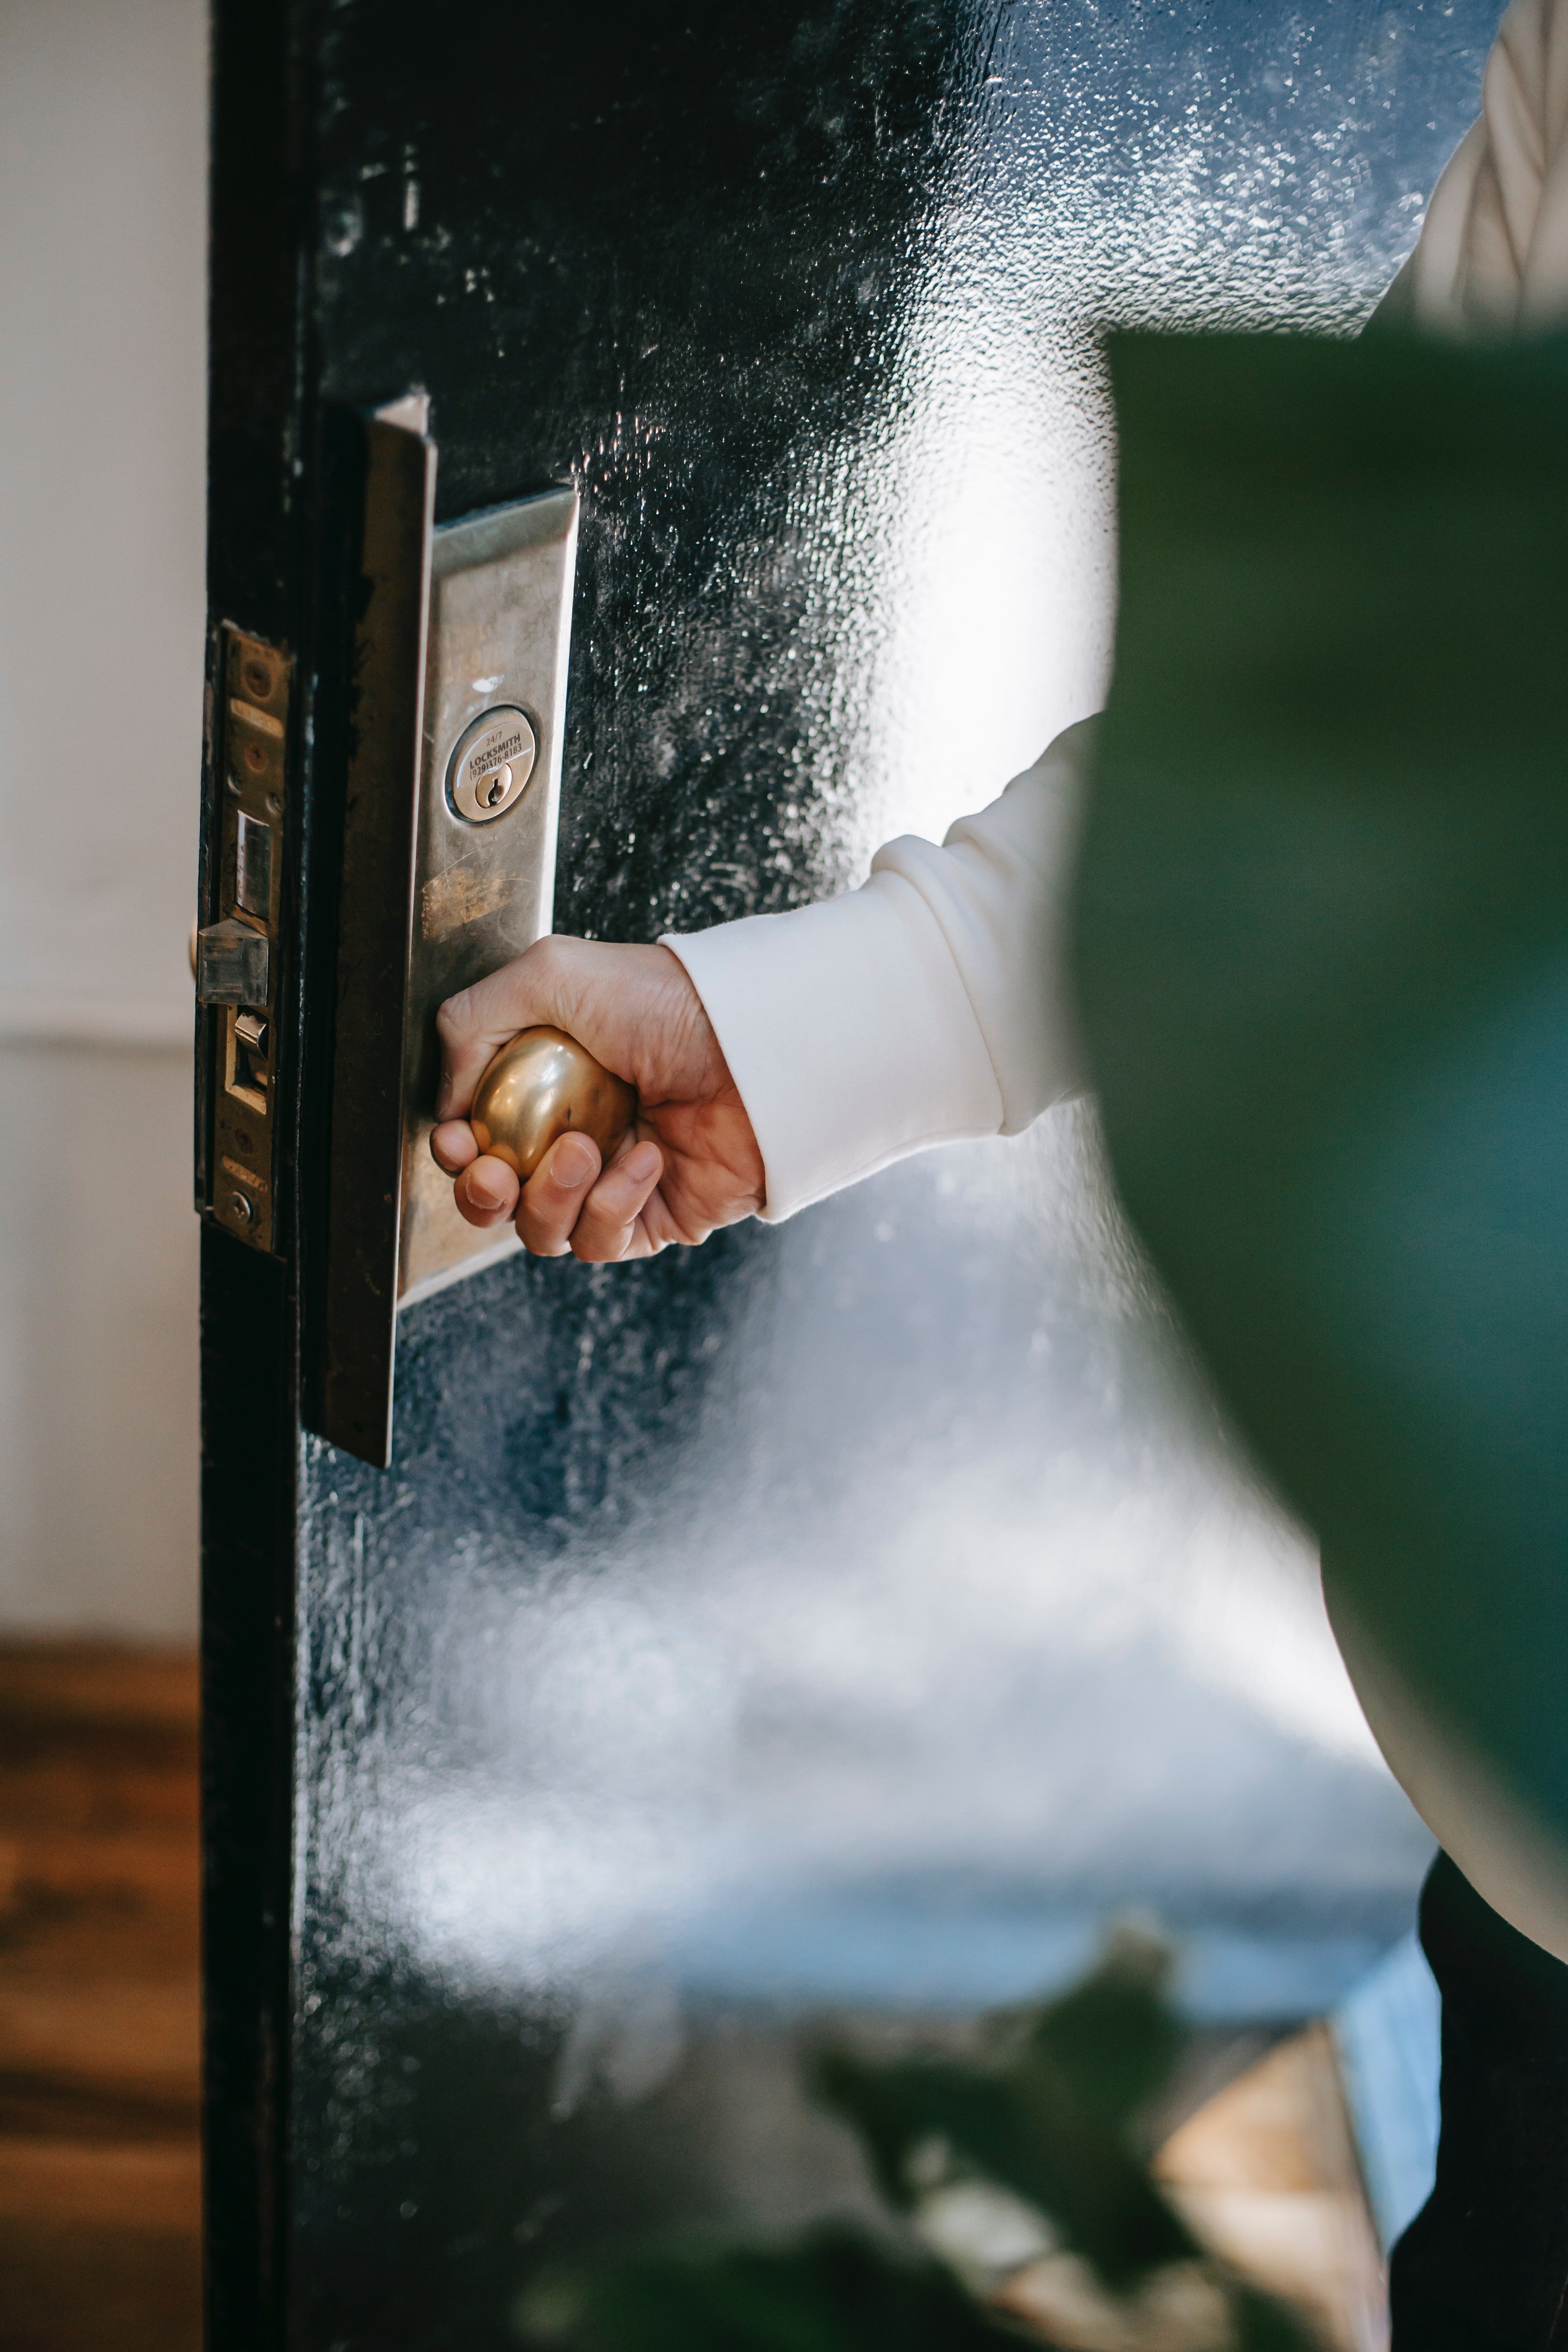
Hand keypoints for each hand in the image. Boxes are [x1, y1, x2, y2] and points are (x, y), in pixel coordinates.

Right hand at [431, 937, 764, 1260]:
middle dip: (480, 1197)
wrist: (753, 1044)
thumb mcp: (550, 974)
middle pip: (496, 1200)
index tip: (458, 1141)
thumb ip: (471, 1022)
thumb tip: (446, 1100)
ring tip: (582, 1149)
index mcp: (542, 1083)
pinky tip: (643, 1158)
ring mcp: (612, 1180)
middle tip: (495, 1173)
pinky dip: (611, 1204)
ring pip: (541, 1230)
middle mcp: (571, 1134)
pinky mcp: (653, 1218)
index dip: (455, 1152)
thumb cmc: (665, 1000)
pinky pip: (602, 1240)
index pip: (474, 1138)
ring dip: (549, 1197)